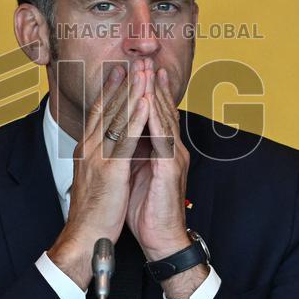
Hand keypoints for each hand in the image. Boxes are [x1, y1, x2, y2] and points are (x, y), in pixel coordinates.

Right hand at [47, 61, 150, 288]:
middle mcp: (89, 148)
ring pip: (116, 117)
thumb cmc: (93, 212)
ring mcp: (98, 157)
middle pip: (106, 109)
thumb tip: (106, 148)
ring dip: (131, 92)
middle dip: (120, 83)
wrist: (85, 237)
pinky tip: (146, 102)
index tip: (119, 72)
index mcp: (86, 150)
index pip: (98, 114)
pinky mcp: (110, 170)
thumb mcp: (96, 178)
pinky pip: (126, 139)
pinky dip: (137, 118)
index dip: (109, 91)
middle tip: (131, 60)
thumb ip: (100, 159)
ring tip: (142, 72)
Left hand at [125, 63, 191, 261]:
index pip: (155, 114)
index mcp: (162, 150)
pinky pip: (163, 139)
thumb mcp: (138, 173)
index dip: (149, 91)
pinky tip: (149, 104)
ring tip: (148, 71)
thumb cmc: (148, 210)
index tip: (141, 70)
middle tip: (146, 59)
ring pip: (163, 119)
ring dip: (155, 94)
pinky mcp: (171, 169)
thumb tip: (125, 138)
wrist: (160, 239)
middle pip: (160, 110)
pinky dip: (155, 119)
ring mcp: (173, 157)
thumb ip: (136, 153)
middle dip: (152, 84)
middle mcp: (171, 149)